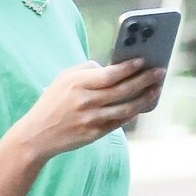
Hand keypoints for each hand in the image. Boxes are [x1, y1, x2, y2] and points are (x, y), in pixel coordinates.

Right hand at [9, 58, 164, 166]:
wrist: (36, 135)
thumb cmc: (52, 103)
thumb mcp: (63, 79)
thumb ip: (87, 70)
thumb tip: (112, 67)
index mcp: (78, 84)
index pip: (110, 74)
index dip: (129, 67)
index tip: (144, 60)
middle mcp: (86, 102)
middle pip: (123, 90)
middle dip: (144, 80)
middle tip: (159, 72)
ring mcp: (91, 120)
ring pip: (126, 108)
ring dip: (144, 98)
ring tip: (156, 90)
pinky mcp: (94, 134)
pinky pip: (119, 122)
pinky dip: (132, 113)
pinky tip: (142, 105)